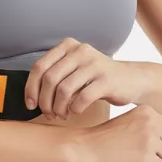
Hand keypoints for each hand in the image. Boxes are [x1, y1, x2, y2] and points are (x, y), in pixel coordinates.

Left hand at [24, 37, 144, 119]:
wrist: (131, 79)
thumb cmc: (96, 78)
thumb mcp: (74, 68)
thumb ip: (54, 74)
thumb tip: (30, 97)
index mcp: (68, 46)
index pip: (39, 67)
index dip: (30, 88)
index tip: (31, 105)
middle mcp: (80, 50)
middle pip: (49, 79)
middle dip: (45, 101)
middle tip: (49, 114)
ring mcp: (94, 64)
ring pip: (64, 90)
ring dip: (59, 108)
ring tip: (62, 115)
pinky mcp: (107, 79)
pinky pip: (81, 98)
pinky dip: (74, 110)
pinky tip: (75, 113)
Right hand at [70, 104, 161, 161]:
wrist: (82, 149)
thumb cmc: (101, 141)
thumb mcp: (128, 125)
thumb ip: (148, 130)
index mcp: (148, 111)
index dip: (160, 145)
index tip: (142, 150)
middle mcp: (151, 122)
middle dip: (160, 157)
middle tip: (140, 161)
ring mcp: (149, 140)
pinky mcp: (146, 158)